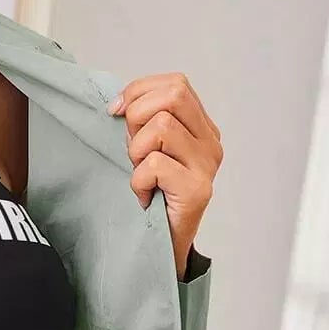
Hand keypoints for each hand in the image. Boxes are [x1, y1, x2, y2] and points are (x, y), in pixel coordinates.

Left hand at [109, 73, 222, 275]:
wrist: (161, 246)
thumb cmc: (150, 195)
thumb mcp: (146, 149)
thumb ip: (143, 122)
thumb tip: (118, 103)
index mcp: (202, 127)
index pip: (176, 84)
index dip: (140, 91)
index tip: (117, 112)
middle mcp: (211, 143)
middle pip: (173, 95)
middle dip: (138, 115)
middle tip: (132, 147)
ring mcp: (207, 166)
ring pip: (161, 127)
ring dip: (136, 151)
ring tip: (140, 174)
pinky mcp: (197, 190)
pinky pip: (154, 164)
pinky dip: (137, 180)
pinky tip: (143, 195)